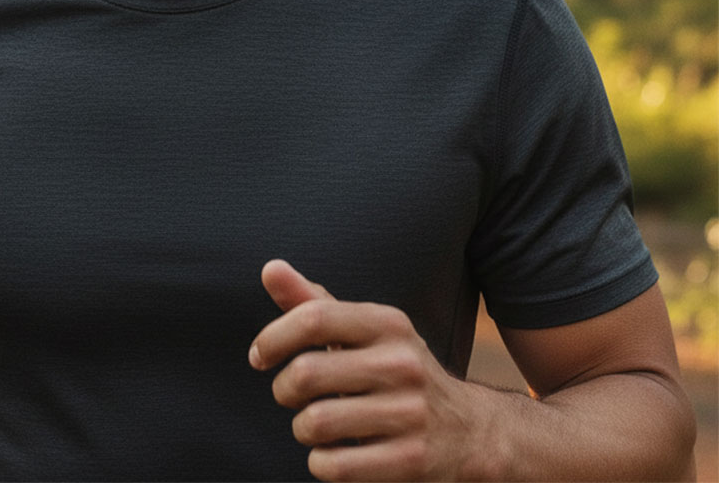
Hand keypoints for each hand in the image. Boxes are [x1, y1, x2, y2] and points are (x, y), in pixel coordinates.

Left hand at [248, 259, 487, 481]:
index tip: (259, 356)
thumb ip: (313, 303)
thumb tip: (269, 269)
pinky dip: (320, 463)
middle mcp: (402, 363)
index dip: (273, 337)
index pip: (314, 317)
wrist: (471, 431)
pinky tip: (330, 454)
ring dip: (301, 429)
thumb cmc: (395, 371)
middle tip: (289, 395)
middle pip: (306, 373)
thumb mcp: (364, 331)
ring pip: (316, 422)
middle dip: (283, 389)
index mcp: (387, 323)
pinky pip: (335, 466)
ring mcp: (410, 414)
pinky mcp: (412, 461)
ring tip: (313, 425)